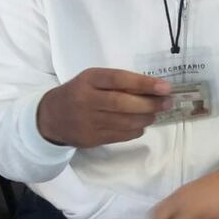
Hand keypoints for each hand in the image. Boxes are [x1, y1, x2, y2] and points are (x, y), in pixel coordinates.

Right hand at [37, 68, 170, 147]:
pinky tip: (141, 125)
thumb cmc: (79, 93)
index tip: (165, 87)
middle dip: (150, 104)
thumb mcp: (93, 81)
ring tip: (155, 114)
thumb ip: (118, 83)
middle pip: (123, 103)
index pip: (119, 79)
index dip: (144, 83)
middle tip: (167, 103)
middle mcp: (86, 100)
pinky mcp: (91, 138)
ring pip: (124, 122)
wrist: (51, 117)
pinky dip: (135, 130)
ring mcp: (88, 121)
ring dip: (146, 118)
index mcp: (88, 80)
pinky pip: (120, 135)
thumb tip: (154, 89)